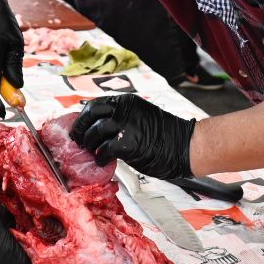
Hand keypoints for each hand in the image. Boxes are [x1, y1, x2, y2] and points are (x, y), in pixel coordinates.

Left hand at [69, 95, 194, 180]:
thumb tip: (102, 128)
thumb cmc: (167, 136)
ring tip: (91, 151)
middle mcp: (123, 109)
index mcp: (127, 102)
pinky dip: (100, 157)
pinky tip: (102, 161)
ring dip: (89, 143)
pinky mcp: (126, 143)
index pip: (96, 104)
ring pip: (94, 131)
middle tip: (77, 140)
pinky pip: (103, 149)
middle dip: (80, 127)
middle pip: (90, 113)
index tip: (80, 127)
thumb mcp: (141, 118)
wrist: (185, 145)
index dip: (85, 116)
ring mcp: (124, 124)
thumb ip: (123, 119)